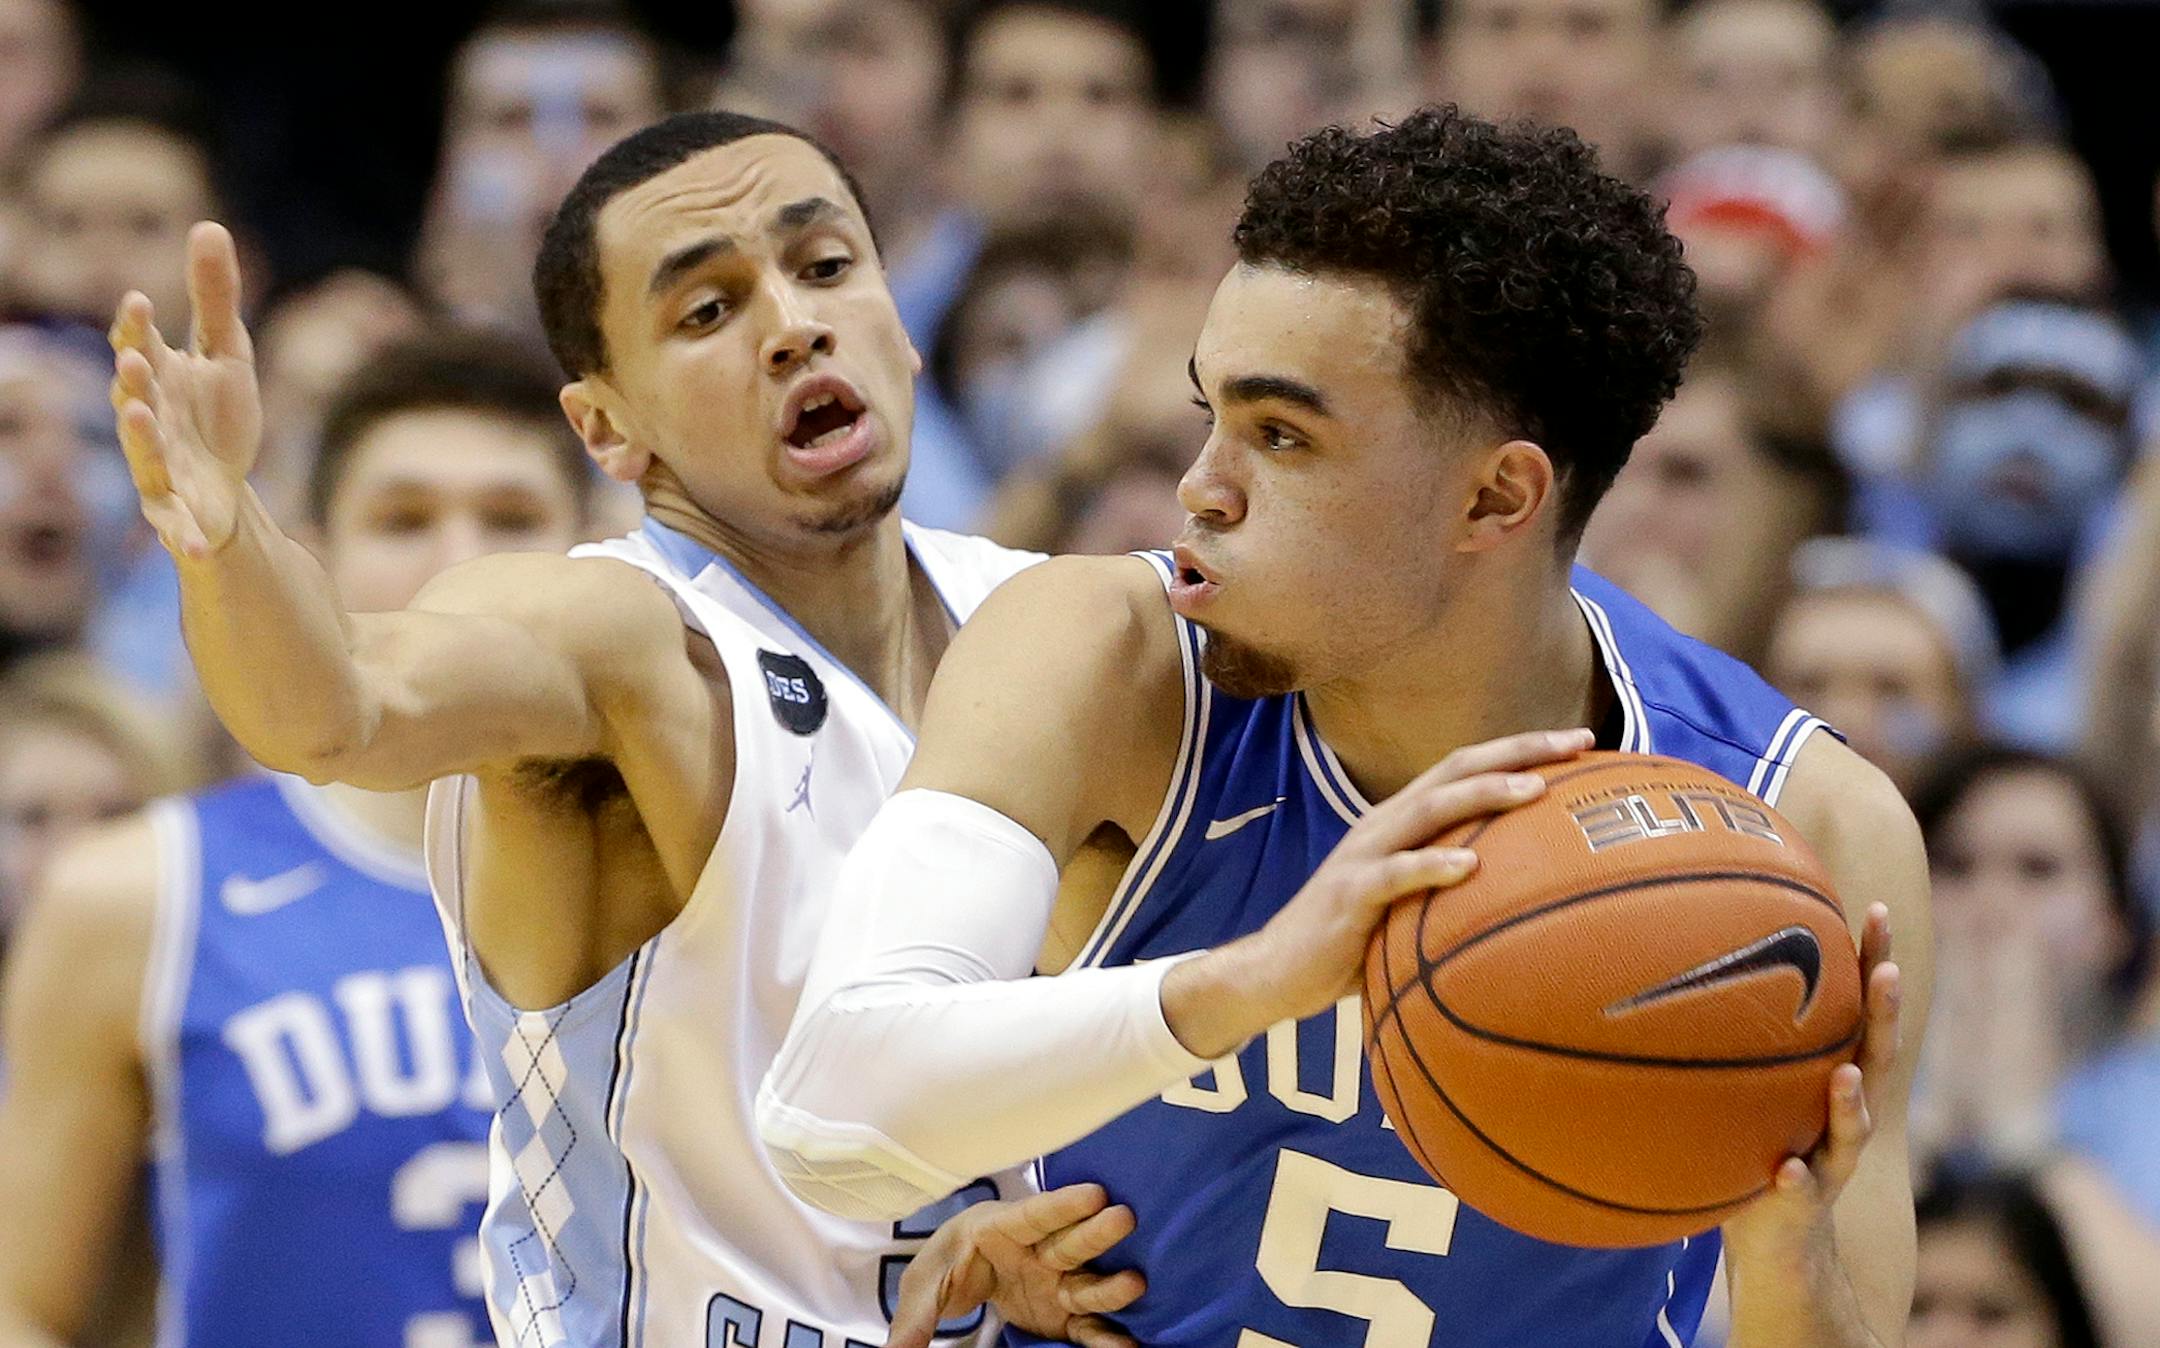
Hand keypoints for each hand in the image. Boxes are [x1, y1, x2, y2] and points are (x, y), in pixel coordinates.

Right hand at [108, 221, 262, 557]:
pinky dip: (180, 535)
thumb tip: (208, 224)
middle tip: (134, 359)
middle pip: (135, 398)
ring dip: (139, 436)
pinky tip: (191, 547)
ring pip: (143, 454)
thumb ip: (215, 296)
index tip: (139, 300)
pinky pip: (173, 524)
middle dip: (133, 379)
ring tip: (137, 415)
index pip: (139, 347)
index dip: (135, 328)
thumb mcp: (228, 352)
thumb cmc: (217, 413)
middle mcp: (148, 421)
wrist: (226, 485)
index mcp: (157, 379)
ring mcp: (157, 467)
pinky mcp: (176, 512)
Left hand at [888, 1183, 1142, 1347]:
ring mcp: (1056, 1284)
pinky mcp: (1062, 1315)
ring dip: (1110, 1284)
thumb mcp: (926, 1285)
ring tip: (1136, 1282)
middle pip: (1070, 1242)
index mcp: (1004, 1230)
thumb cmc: (950, 1262)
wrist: (964, 1274)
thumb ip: (916, 1318)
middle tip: (1123, 1216)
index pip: (1034, 1214)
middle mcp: (1040, 1254)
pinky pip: (1087, 1326)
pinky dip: (1106, 1337)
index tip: (1093, 1193)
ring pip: (1087, 1282)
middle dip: (1096, 1232)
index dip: (1062, 1204)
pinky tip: (1129, 1345)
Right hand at [1163, 727, 1595, 1058]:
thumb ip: (1457, 891)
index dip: (1522, 749)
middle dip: (1519, 752)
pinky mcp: (1349, 894)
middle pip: (1456, 770)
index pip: (1467, 769)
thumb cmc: (1356, 942)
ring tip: (1532, 790)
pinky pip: (1394, 875)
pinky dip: (1431, 866)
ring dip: (1482, 795)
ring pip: (1429, 809)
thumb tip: (1531, 900)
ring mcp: (1365, 855)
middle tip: (1578, 743)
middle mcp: (1385, 824)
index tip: (1584, 743)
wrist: (1279, 971)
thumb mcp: (1412, 907)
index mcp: (1403, 821)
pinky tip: (1469, 867)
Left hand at [1724, 904, 1901, 1260]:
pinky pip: (1802, 1191)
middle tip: (1886, 973)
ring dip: (1851, 1102)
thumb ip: (1740, 1032)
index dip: (1875, 962)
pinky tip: (1788, 1170)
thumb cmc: (1759, 1139)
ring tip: (1846, 1076)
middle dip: (1884, 1014)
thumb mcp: (1755, 1081)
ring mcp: (1832, 1158)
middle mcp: (1846, 1112)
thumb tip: (1688, 949)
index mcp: (1835, 1074)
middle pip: (1877, 1056)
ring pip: (1853, 1127)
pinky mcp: (1805, 1203)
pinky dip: (1798, 1180)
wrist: (1777, 1237)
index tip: (1879, 911)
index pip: (1862, 1011)